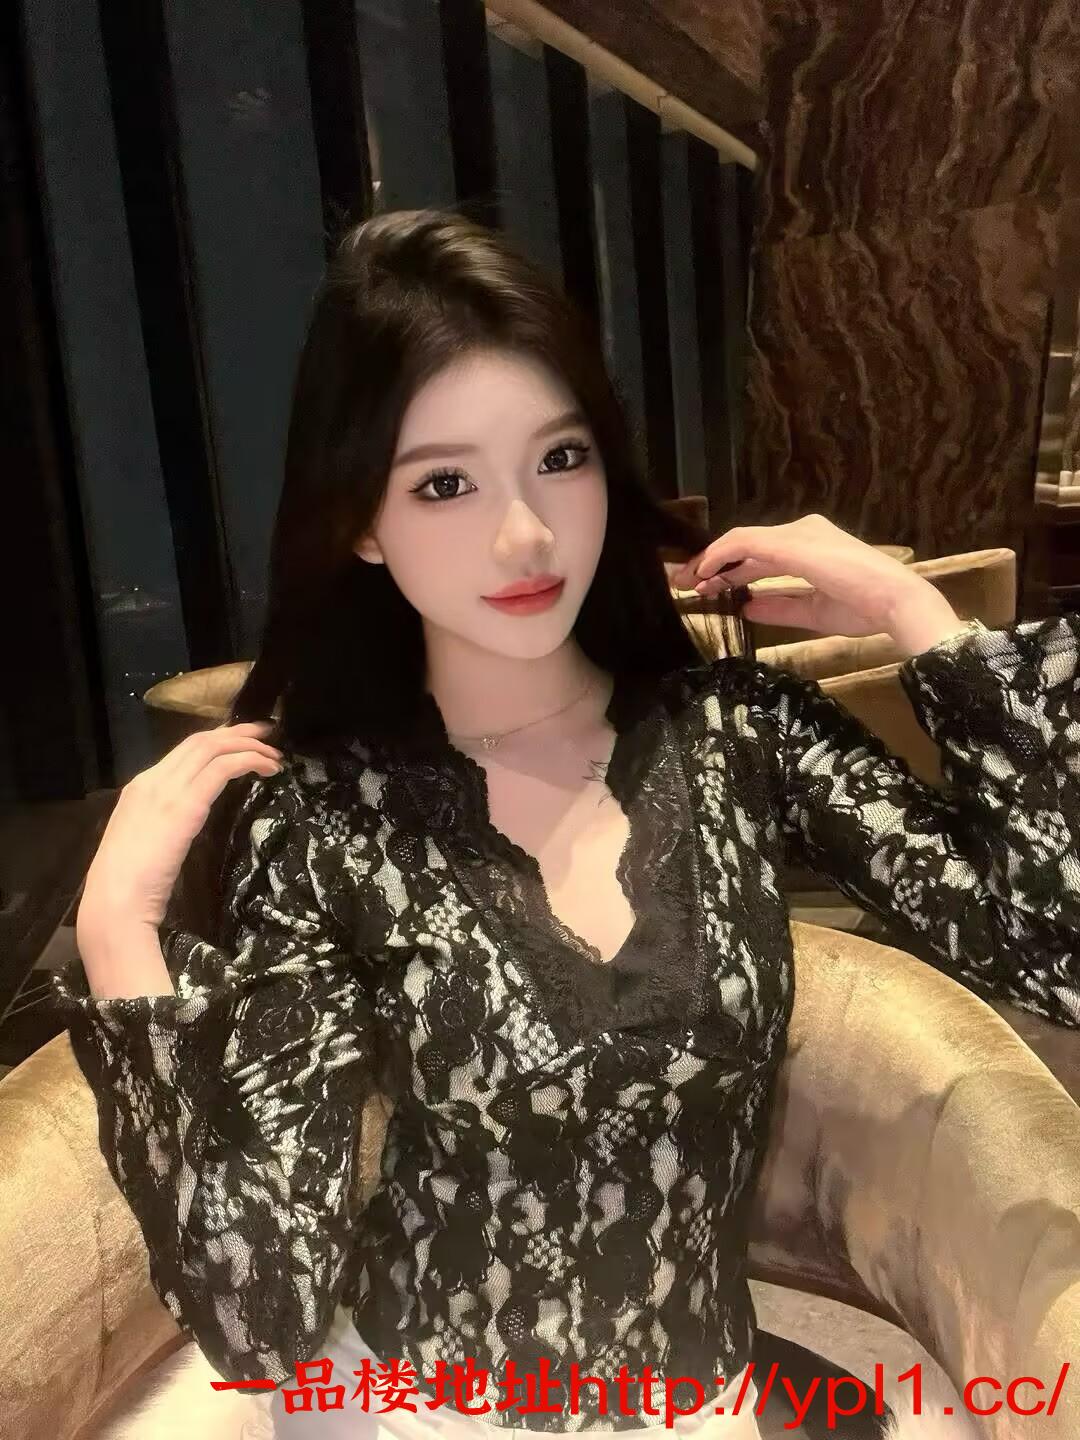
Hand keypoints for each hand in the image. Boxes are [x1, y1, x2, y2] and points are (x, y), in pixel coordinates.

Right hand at [77, 721, 284, 937]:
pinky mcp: (186, 805)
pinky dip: (249, 761)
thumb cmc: (129, 886)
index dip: (217, 739)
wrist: (115, 902)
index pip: (184, 750)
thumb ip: (166, 822)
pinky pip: (224, 768)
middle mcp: (152, 780)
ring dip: (249, 746)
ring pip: (213, 747)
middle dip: (237, 732)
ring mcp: (167, 790)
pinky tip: (267, 770)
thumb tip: (190, 818)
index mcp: (140, 788)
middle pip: (200, 741)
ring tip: (273, 755)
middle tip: (266, 733)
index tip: (243, 740)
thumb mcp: (146, 841)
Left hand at [670, 513, 960, 646]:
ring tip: (687, 580)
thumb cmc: (865, 606)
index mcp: (810, 547)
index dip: (729, 570)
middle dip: (712, 565)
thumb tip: (747, 606)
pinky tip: (705, 572)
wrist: (894, 600)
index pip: (759, 555)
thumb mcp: (812, 611)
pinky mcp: (790, 542)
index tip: (706, 588)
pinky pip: (745, 543)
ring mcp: (797, 534)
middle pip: (746, 545)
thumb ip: (779, 606)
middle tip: (684, 582)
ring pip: (741, 542)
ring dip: (711, 561)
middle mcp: (802, 533)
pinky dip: (721, 556)